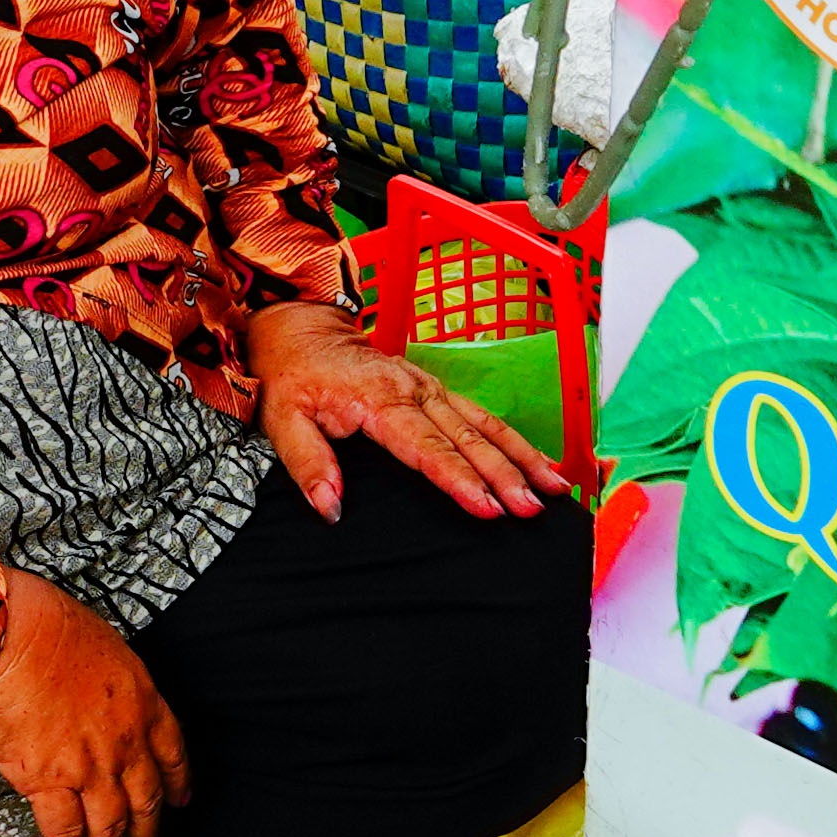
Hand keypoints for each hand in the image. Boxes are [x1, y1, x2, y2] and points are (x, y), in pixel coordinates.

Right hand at [0, 585, 188, 836]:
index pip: (172, 754)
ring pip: (108, 828)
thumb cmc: (48, 627)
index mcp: (145, 704)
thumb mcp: (105, 647)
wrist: (13, 640)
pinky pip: (64, 835)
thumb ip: (112, 683)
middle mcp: (126, 744)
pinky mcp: (48, 784)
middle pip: (144, 802)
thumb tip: (96, 697)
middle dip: (145, 835)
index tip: (179, 802)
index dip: (177, 784)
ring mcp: (91, 769)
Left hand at [248, 302, 565, 522]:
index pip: (427, 447)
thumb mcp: (282, 419)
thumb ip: (308, 463)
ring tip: (555, 488)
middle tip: (531, 508)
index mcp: (379, 400)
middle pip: (468, 438)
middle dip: (505, 474)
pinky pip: (483, 415)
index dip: (459, 479)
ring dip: (523, 457)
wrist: (300, 329)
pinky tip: (540, 464)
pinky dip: (515, 440)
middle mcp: (414, 391)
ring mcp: (430, 388)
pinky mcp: (436, 390)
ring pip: (486, 424)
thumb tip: (331, 507)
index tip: (487, 506)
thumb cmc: (292, 376)